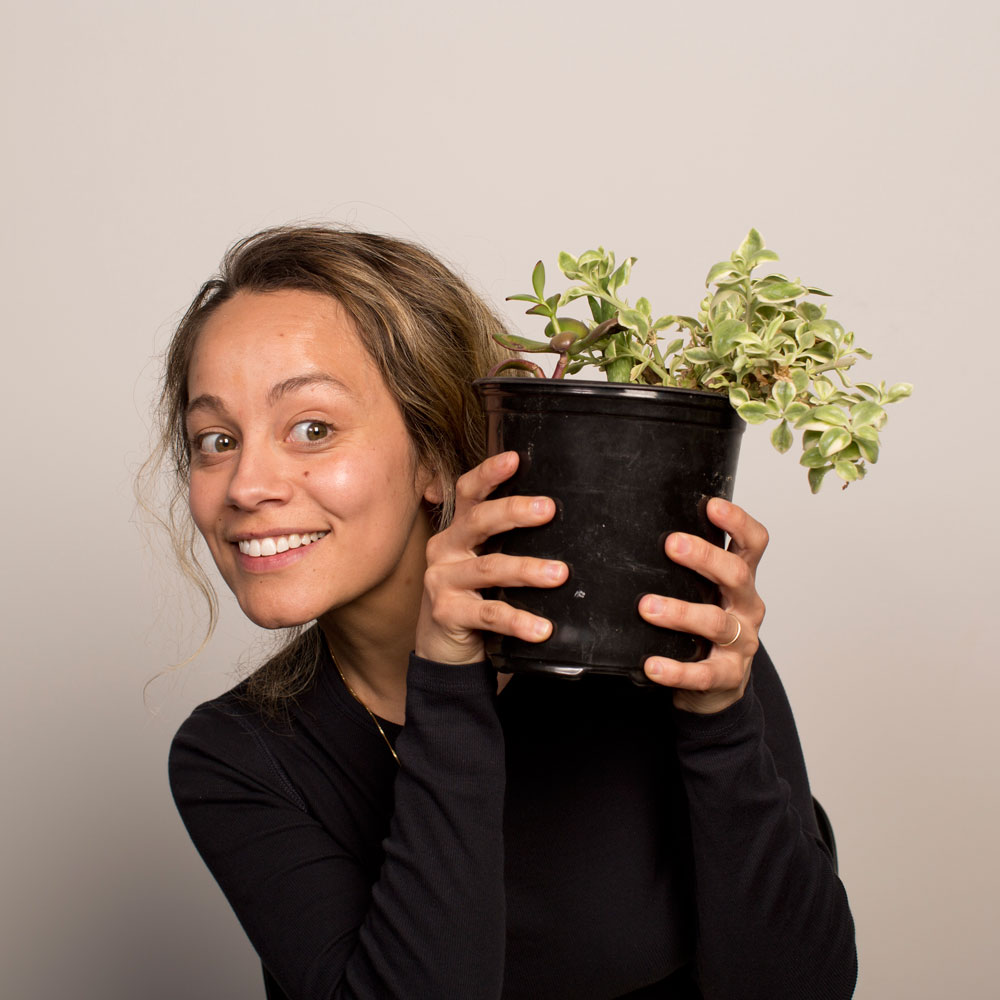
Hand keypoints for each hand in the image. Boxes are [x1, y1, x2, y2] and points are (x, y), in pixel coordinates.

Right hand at [415, 451, 568, 664]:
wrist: (443, 647)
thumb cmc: (474, 596)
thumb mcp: (485, 562)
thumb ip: (505, 542)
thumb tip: (556, 519)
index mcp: (457, 531)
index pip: (469, 493)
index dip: (488, 474)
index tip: (514, 458)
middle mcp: (445, 549)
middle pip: (478, 522)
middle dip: (514, 512)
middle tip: (548, 509)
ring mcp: (441, 581)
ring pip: (488, 568)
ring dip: (526, 570)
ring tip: (560, 573)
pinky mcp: (446, 613)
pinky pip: (489, 614)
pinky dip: (519, 621)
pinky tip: (542, 628)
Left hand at [639, 498, 767, 714]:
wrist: (717, 688)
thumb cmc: (703, 629)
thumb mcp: (704, 592)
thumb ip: (688, 568)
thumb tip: (639, 529)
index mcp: (742, 581)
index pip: (753, 543)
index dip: (738, 522)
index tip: (712, 505)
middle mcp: (747, 607)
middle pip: (736, 575)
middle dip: (705, 557)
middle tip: (671, 544)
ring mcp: (741, 643)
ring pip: (716, 623)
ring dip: (680, 612)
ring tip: (647, 607)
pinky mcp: (727, 677)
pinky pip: (703, 673)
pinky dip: (676, 670)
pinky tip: (652, 665)